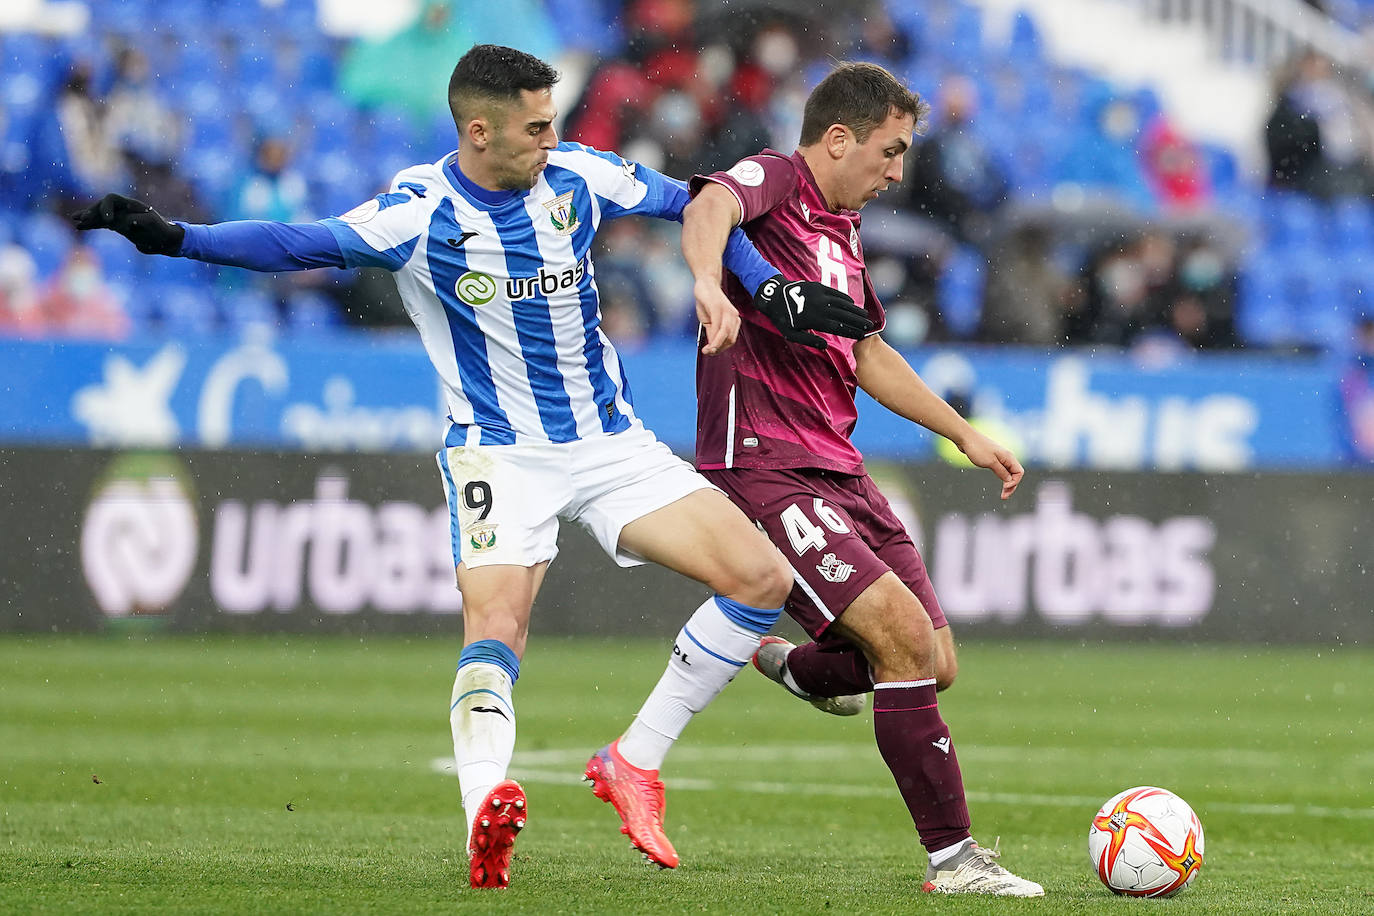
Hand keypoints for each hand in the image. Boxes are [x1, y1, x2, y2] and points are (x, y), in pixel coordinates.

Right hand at [71, 194, 184, 254]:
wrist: (166, 240)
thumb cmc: (162, 230)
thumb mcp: (152, 224)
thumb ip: (136, 220)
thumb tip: (120, 222)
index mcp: (131, 205)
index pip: (111, 199)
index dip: (105, 207)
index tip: (107, 221)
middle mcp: (123, 209)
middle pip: (102, 205)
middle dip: (92, 212)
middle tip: (83, 220)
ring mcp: (120, 217)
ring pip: (99, 214)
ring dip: (88, 217)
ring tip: (76, 221)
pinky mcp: (118, 227)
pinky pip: (101, 223)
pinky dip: (91, 224)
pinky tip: (79, 226)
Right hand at [695, 277, 740, 354]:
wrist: (705, 283)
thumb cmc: (708, 302)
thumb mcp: (709, 321)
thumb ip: (713, 333)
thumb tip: (713, 346)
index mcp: (733, 320)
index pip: (731, 340)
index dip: (721, 349)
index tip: (711, 352)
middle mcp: (734, 316)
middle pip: (730, 339)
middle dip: (719, 349)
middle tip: (708, 352)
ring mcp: (727, 312)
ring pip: (726, 335)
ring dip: (717, 346)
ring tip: (707, 351)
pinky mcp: (718, 308)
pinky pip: (718, 326)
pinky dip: (714, 338)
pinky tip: (708, 344)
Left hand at [752, 273, 872, 349]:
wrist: (774, 295)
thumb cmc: (782, 319)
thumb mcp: (791, 334)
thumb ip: (809, 340)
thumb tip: (825, 346)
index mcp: (813, 320)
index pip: (837, 327)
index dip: (850, 331)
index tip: (861, 335)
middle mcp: (819, 307)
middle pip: (843, 315)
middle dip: (857, 321)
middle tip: (869, 326)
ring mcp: (819, 295)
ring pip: (841, 303)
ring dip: (855, 310)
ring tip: (865, 316)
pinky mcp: (818, 287)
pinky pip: (835, 293)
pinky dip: (845, 298)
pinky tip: (853, 304)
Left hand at [957, 429, 1024, 499]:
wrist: (965, 438)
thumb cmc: (977, 448)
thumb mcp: (990, 462)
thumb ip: (1001, 472)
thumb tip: (1010, 481)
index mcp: (1008, 457)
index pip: (1019, 472)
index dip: (1015, 482)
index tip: (1005, 488)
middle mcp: (1006, 457)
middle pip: (1015, 474)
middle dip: (1011, 486)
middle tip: (1004, 497)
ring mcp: (999, 458)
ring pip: (1008, 473)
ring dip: (1007, 484)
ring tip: (1003, 495)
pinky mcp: (992, 459)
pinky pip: (1001, 470)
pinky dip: (1002, 478)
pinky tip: (1000, 483)